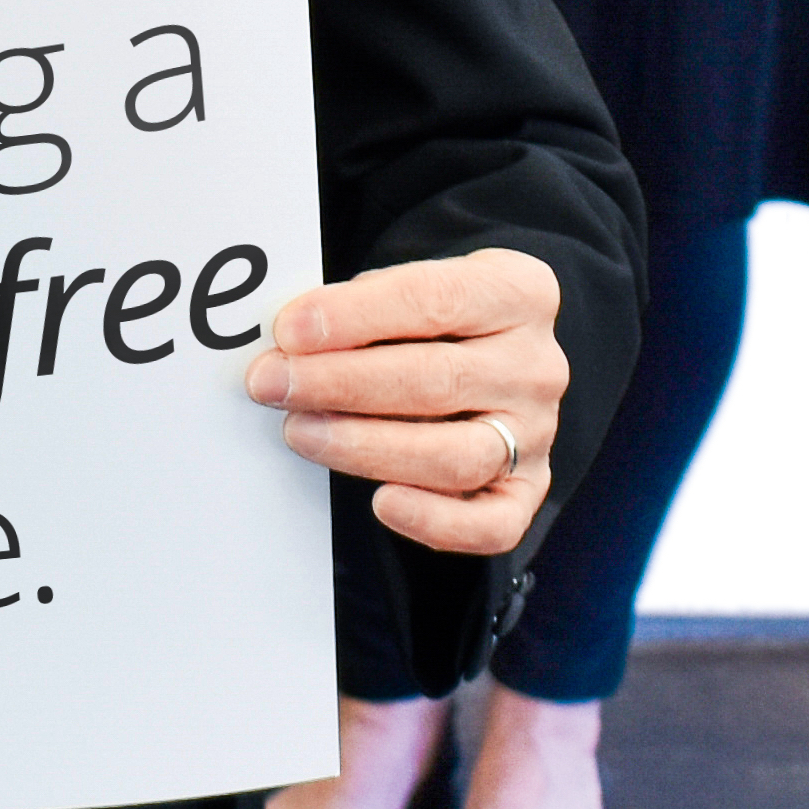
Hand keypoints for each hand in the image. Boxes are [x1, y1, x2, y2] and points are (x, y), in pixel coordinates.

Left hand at [242, 246, 567, 555]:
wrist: (488, 350)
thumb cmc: (433, 318)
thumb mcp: (411, 282)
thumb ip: (364, 303)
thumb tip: (291, 339)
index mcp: (519, 291)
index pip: (435, 300)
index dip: (355, 317)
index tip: (290, 330)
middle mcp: (537, 365)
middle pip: (437, 380)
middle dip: (340, 383)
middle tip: (272, 383)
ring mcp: (537, 433)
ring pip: (455, 456)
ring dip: (365, 448)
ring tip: (299, 431)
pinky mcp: (527, 490)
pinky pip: (492, 525)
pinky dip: (435, 522)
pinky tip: (382, 504)